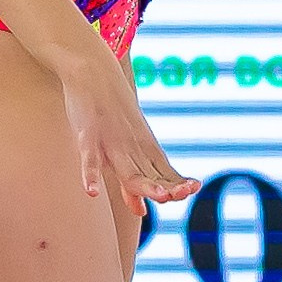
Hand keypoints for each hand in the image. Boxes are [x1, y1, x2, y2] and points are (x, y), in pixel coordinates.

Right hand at [53, 45, 199, 215]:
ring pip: (127, 168)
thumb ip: (130, 182)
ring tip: (158, 196)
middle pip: (150, 173)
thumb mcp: (125, 148)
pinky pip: (89, 158)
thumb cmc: (110, 114)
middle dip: (166, 186)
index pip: (164, 172)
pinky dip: (90, 174)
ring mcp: (110, 142)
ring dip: (142, 184)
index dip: (177, 184)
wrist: (92, 70)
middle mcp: (131, 147)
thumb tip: (142, 211)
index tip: (193, 190)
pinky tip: (91, 192)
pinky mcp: (88, 135)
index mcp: (142, 148)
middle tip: (180, 195)